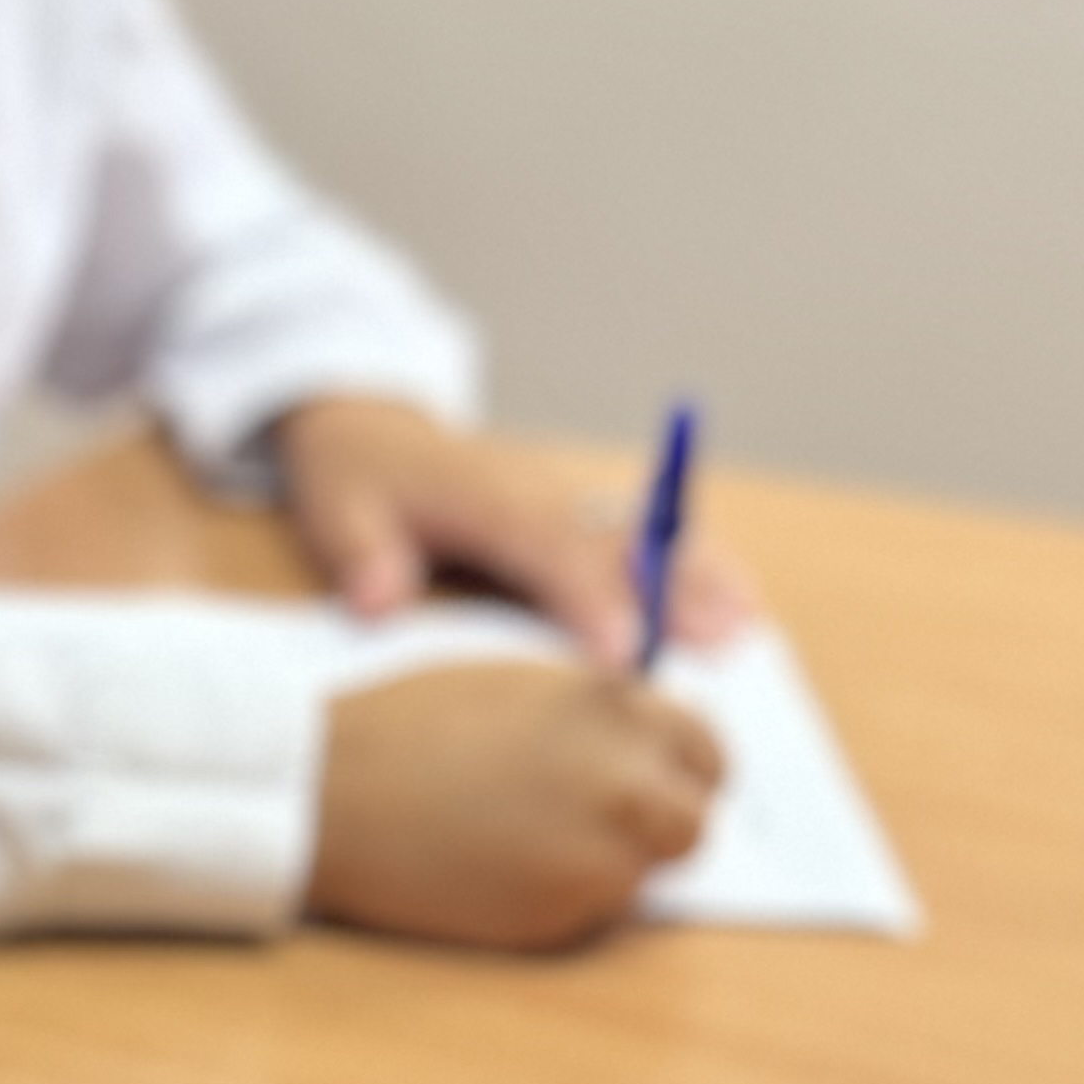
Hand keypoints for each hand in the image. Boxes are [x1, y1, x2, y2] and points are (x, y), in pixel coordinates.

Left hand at [272, 394, 757, 657]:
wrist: (372, 431)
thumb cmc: (358, 481)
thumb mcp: (336, 511)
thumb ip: (359, 556)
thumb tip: (378, 599)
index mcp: (488, 499)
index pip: (549, 550)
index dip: (591, 599)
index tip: (625, 652)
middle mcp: (543, 494)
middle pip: (618, 545)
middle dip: (671, 595)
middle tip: (721, 643)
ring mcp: (570, 499)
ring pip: (647, 536)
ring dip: (700, 577)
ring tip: (747, 625)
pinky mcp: (583, 511)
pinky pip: (650, 534)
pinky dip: (698, 562)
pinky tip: (742, 599)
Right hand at [316, 658, 721, 948]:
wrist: (326, 794)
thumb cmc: (407, 727)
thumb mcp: (523, 686)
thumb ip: (600, 714)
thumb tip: (650, 747)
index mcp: (620, 712)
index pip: (707, 754)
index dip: (677, 769)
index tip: (647, 778)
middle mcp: (627, 785)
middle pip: (692, 825)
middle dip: (652, 824)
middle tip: (589, 821)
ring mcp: (598, 860)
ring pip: (640, 876)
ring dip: (604, 864)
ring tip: (521, 839)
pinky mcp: (559, 921)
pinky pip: (587, 915)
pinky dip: (556, 898)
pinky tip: (493, 867)